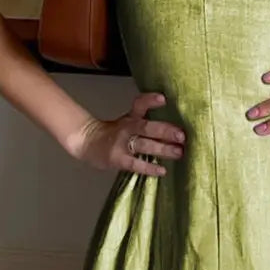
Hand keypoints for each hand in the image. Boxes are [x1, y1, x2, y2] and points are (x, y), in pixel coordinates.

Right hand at [69, 91, 186, 175]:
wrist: (86, 142)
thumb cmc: (113, 133)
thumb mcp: (127, 122)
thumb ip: (147, 123)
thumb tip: (175, 130)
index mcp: (131, 117)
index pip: (139, 104)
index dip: (150, 100)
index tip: (163, 98)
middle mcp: (127, 127)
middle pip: (146, 127)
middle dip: (165, 130)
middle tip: (182, 135)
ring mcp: (121, 144)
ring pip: (144, 145)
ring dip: (163, 149)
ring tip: (179, 152)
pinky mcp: (118, 159)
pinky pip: (136, 164)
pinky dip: (149, 167)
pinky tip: (162, 170)